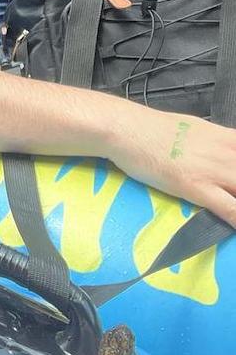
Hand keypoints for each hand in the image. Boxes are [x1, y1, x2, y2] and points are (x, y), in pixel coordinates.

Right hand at [108, 109, 235, 224]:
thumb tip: (220, 148)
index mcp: (229, 138)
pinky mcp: (197, 187)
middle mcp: (229, 154)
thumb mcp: (194, 127)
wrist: (128, 129)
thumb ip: (214, 141)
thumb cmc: (153, 127)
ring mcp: (216, 171)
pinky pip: (231, 209)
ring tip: (234, 210)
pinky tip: (235, 227)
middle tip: (235, 194)